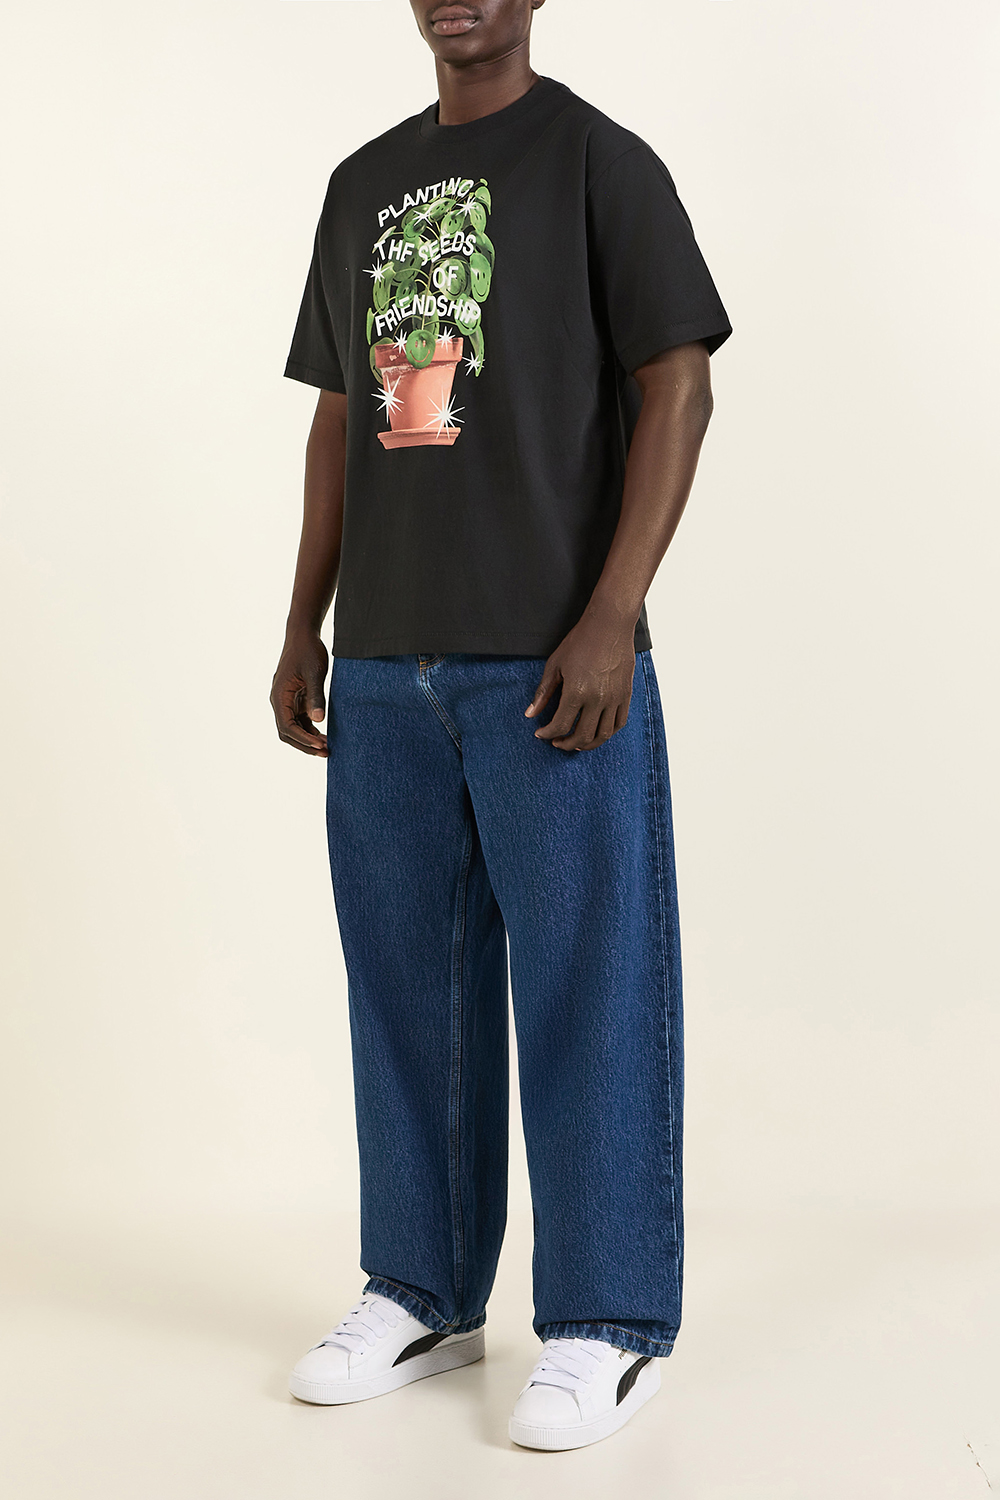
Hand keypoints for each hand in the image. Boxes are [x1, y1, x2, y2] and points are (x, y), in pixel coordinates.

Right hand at [270, 628, 329, 756]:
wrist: (303, 635)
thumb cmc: (308, 651)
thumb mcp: (315, 673)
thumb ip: (316, 697)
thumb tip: (318, 720)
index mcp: (279, 696)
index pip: (287, 726)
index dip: (303, 738)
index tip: (319, 745)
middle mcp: (279, 701)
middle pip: (287, 732)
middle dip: (305, 744)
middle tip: (326, 752)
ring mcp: (286, 702)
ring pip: (293, 729)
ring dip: (308, 739)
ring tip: (327, 748)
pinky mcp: (295, 700)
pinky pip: (300, 721)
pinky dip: (310, 730)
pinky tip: (324, 735)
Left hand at [525, 612, 635, 751]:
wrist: (609, 625)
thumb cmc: (580, 641)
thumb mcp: (555, 665)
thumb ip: (543, 692)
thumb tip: (530, 714)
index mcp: (576, 692)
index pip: (560, 725)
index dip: (547, 734)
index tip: (541, 734)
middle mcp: (597, 699)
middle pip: (582, 735)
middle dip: (566, 744)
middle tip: (557, 742)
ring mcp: (614, 698)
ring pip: (603, 735)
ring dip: (588, 744)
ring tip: (576, 742)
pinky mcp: (625, 695)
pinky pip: (619, 723)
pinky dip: (607, 733)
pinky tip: (596, 731)